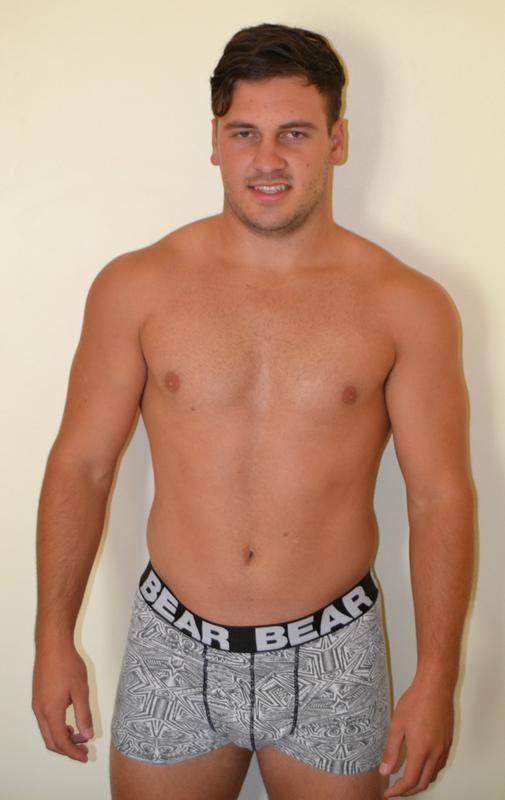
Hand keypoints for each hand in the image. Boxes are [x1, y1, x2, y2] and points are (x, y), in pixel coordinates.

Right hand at [32, 641, 93, 761]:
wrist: (52, 646)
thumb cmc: (67, 665)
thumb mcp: (81, 691)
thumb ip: (84, 714)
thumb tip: (87, 735)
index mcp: (51, 712)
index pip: (61, 741)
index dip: (73, 752)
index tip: (85, 757)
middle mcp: (40, 711)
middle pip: (51, 741)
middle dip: (67, 749)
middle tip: (84, 750)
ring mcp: (37, 704)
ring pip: (48, 731)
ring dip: (63, 737)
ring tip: (81, 735)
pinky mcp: (39, 697)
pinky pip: (46, 720)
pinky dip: (58, 727)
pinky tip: (71, 721)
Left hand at [379, 676, 453, 795]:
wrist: (436, 687)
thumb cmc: (415, 702)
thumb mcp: (397, 725)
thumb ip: (391, 750)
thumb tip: (385, 771)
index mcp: (420, 751)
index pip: (410, 781)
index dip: (398, 791)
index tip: (388, 793)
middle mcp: (435, 753)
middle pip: (423, 782)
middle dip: (409, 791)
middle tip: (396, 789)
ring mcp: (443, 748)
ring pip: (433, 775)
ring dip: (420, 781)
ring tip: (406, 779)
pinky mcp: (448, 741)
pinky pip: (439, 764)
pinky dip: (429, 771)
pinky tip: (421, 764)